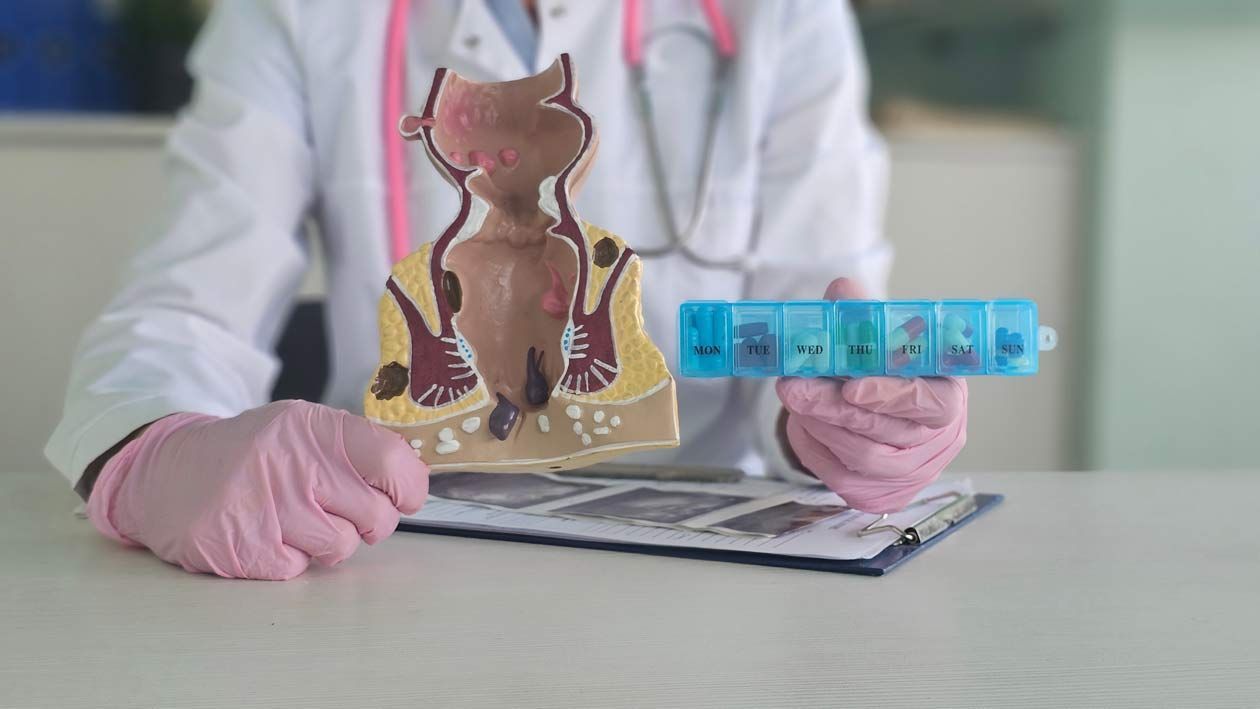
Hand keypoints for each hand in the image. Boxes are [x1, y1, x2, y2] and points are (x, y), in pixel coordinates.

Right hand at [86, 400, 427, 579]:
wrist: (167, 474)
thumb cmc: (252, 456)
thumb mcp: (300, 430)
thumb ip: (354, 449)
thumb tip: (413, 480)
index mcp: (313, 427)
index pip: (392, 461)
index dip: (408, 488)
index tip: (402, 497)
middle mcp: (292, 462)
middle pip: (376, 514)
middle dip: (368, 523)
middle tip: (341, 513)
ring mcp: (266, 505)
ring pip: (342, 546)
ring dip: (327, 543)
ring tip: (297, 521)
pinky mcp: (243, 546)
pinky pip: (299, 568)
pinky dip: (288, 559)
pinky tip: (266, 535)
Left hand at [776, 278, 967, 512]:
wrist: (883, 410)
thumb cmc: (889, 370)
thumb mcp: (881, 336)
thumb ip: (862, 314)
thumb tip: (842, 290)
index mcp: (948, 396)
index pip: (926, 402)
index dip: (890, 395)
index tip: (851, 386)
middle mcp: (935, 441)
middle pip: (884, 432)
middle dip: (833, 407)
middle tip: (793, 386)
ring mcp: (907, 473)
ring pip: (859, 456)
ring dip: (819, 423)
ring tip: (794, 395)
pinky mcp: (876, 494)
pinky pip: (838, 474)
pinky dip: (813, 445)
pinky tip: (802, 420)